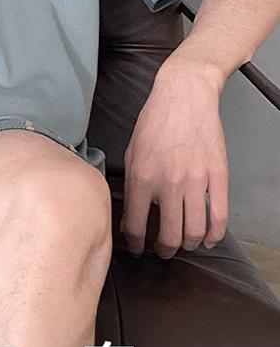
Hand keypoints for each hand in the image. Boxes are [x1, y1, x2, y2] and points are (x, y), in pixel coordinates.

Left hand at [120, 63, 228, 258]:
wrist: (184, 95)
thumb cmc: (155, 121)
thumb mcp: (131, 152)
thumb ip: (131, 185)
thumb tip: (128, 216)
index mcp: (142, 178)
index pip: (136, 226)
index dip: (135, 244)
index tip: (137, 248)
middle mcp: (168, 183)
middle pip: (169, 236)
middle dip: (164, 250)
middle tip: (162, 250)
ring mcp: (195, 181)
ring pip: (194, 232)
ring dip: (188, 245)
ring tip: (184, 244)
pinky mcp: (217, 176)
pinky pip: (219, 217)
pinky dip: (214, 235)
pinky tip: (208, 238)